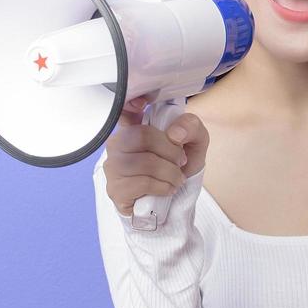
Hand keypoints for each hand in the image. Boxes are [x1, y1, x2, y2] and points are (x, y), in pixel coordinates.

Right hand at [102, 93, 209, 216]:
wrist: (174, 203)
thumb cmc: (178, 167)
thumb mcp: (194, 143)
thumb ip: (191, 127)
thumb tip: (175, 133)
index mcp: (134, 126)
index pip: (123, 109)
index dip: (130, 104)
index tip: (141, 104)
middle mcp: (118, 143)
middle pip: (142, 136)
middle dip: (171, 151)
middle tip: (181, 162)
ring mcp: (113, 166)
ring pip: (144, 162)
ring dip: (169, 172)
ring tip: (177, 179)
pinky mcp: (115, 188)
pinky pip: (141, 183)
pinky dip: (162, 186)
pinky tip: (167, 189)